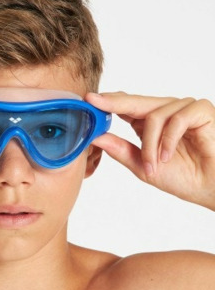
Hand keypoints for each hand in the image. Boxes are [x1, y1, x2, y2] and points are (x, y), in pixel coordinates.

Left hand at [86, 91, 214, 209]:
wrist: (211, 189)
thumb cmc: (183, 177)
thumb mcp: (142, 166)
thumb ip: (120, 150)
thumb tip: (94, 137)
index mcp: (150, 122)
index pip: (126, 106)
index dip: (107, 103)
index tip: (87, 100)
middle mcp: (166, 111)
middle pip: (136, 102)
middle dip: (114, 103)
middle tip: (94, 102)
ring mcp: (184, 108)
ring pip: (155, 115)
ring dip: (150, 145)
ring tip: (153, 165)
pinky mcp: (202, 110)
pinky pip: (177, 118)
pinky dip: (168, 139)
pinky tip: (167, 156)